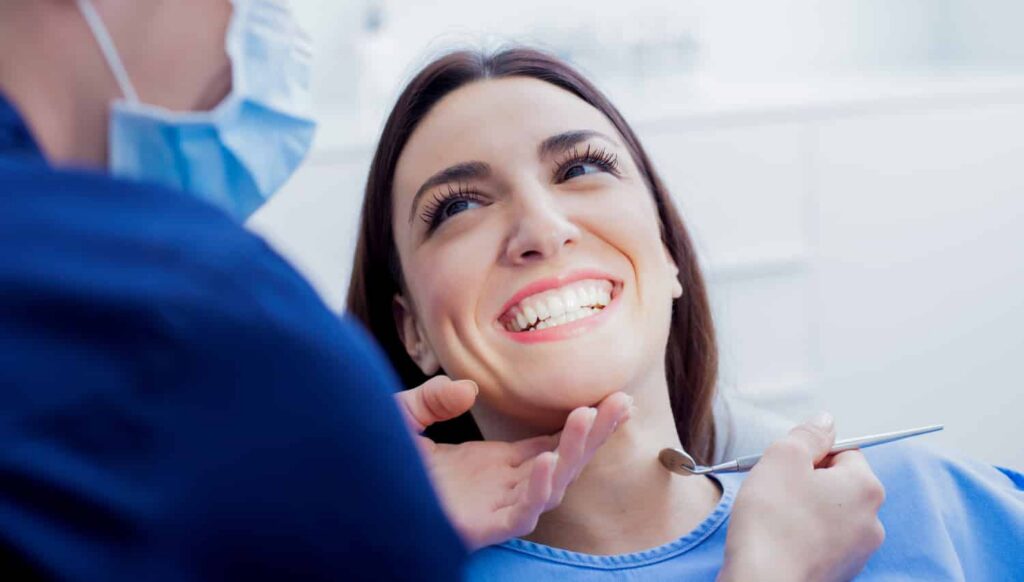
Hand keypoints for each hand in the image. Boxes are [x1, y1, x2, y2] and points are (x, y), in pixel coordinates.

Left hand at [396, 376, 632, 550]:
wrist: (352, 496)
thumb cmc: (378, 465)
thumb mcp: (404, 417)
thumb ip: (433, 398)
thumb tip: (467, 389)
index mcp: (494, 464)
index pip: (551, 442)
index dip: (581, 423)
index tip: (612, 399)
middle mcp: (501, 486)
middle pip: (563, 460)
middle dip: (595, 434)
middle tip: (623, 402)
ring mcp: (493, 507)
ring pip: (550, 486)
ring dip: (573, 453)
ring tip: (587, 417)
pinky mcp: (480, 528)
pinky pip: (520, 515)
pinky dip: (537, 491)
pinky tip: (546, 461)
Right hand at [718, 413, 885, 581]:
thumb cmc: (772, 523)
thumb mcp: (783, 457)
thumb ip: (808, 434)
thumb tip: (825, 422)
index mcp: (865, 487)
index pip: (843, 451)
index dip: (810, 454)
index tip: (788, 466)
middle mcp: (871, 520)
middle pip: (838, 483)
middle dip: (808, 482)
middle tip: (778, 490)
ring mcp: (858, 551)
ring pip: (829, 512)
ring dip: (805, 509)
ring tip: (777, 518)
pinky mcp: (840, 571)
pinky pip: (823, 540)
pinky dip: (804, 536)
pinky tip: (782, 539)